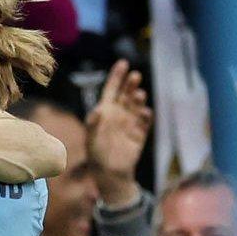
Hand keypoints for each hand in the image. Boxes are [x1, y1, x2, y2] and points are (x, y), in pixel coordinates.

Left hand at [85, 59, 151, 206]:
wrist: (108, 172)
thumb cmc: (96, 152)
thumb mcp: (90, 137)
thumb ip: (93, 123)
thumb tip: (98, 110)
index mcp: (106, 110)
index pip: (112, 89)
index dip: (117, 76)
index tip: (123, 63)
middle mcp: (119, 113)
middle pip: (126, 94)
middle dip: (130, 84)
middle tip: (135, 75)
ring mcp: (130, 123)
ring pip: (136, 106)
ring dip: (138, 99)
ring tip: (138, 93)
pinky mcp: (140, 134)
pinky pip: (144, 123)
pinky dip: (145, 117)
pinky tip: (145, 112)